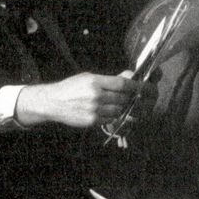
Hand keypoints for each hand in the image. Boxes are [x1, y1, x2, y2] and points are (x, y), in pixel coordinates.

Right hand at [15, 71, 143, 130]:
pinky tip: (108, 111)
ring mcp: (94, 110)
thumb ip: (109, 79)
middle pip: (123, 98)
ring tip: (117, 104)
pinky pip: (111, 119)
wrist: (52, 102)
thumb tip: (129, 76)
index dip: (137, 87)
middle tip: (135, 97)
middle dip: (131, 98)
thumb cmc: (71, 87)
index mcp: (95, 82)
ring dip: (122, 108)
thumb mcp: (88, 77)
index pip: (123, 84)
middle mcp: (95, 96)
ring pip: (119, 110)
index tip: (146, 88)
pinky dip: (113, 116)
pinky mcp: (92, 121)